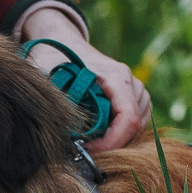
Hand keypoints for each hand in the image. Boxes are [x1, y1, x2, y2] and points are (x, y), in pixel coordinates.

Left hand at [17, 4, 149, 150]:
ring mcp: (136, 88)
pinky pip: (137, 120)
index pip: (128, 118)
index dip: (111, 142)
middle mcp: (131, 82)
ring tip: (89, 140)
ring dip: (117, 138)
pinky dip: (120, 131)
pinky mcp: (134, 96)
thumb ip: (63, 105)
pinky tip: (99, 133)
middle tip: (84, 150)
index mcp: (116, 76)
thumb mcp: (52, 78)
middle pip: (136, 125)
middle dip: (113, 143)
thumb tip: (69, 136)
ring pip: (139, 125)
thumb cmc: (56, 58)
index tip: (88, 151)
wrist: (63, 42)